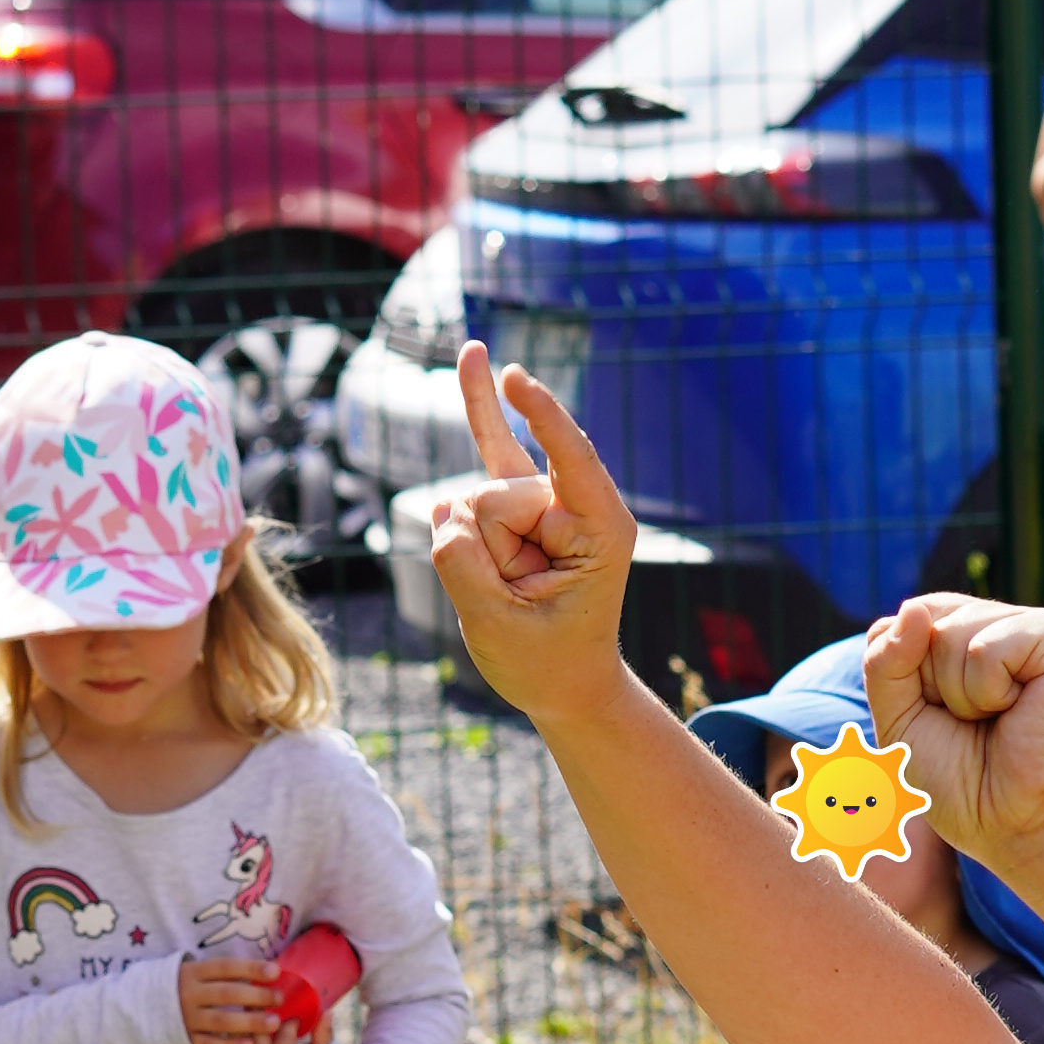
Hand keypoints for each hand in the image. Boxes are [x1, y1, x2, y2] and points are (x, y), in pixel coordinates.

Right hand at [178, 951, 286, 1043]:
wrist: (146, 1009)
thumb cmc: (187, 988)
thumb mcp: (198, 974)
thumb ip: (226, 974)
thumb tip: (269, 972)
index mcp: (193, 972)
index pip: (225, 967)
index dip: (251, 968)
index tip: (276, 972)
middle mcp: (189, 994)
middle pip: (227, 994)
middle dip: (256, 996)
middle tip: (280, 999)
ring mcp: (186, 1018)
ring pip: (221, 1021)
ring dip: (249, 1022)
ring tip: (274, 1023)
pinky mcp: (185, 1040)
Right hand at [433, 343, 636, 720]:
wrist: (566, 687)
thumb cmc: (545, 662)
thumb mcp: (496, 625)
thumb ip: (462, 565)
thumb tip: (443, 506)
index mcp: (601, 530)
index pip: (570, 458)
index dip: (541, 418)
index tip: (518, 380)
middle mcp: (578, 505)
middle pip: (498, 494)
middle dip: (485, 549)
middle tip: (518, 601)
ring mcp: (546, 502)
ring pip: (475, 500)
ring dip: (474, 553)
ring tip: (510, 592)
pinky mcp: (519, 505)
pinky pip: (492, 448)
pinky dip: (480, 406)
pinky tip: (475, 356)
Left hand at [861, 592, 1043, 876]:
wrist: (1024, 826)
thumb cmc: (965, 783)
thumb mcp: (899, 723)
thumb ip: (885, 664)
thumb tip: (913, 607)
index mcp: (957, 636)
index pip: (895, 625)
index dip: (901, 680)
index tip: (939, 720)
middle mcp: (993, 622)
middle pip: (921, 622)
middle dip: (932, 688)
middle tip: (974, 725)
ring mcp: (1028, 624)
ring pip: (948, 634)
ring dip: (962, 696)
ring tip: (999, 719)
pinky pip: (985, 649)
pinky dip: (989, 692)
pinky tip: (1020, 709)